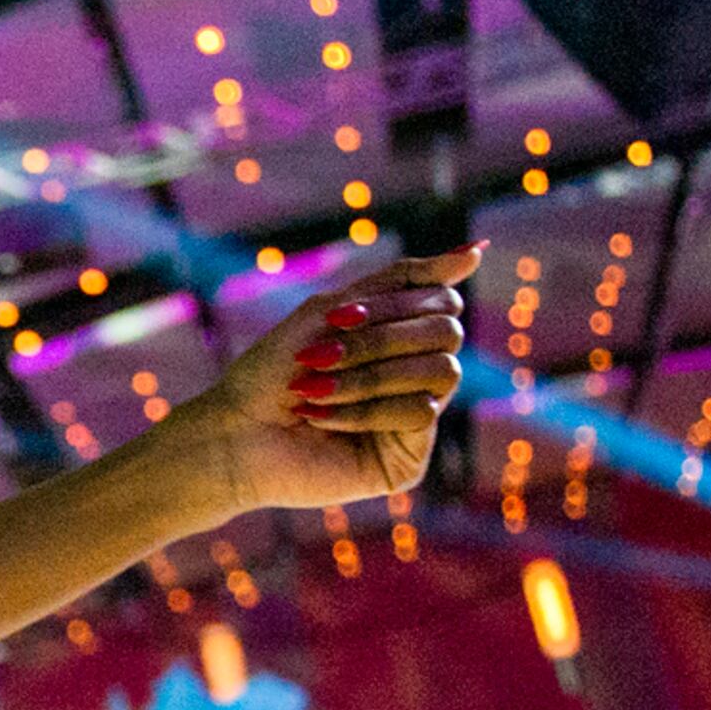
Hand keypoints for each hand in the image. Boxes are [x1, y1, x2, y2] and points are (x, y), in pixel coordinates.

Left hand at [180, 247, 474, 513]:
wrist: (233, 431)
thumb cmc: (274, 369)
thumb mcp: (334, 310)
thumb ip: (402, 281)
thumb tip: (477, 249)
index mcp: (403, 342)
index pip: (442, 302)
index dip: (394, 303)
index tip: (340, 315)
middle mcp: (417, 379)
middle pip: (446, 333)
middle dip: (379, 339)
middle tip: (319, 354)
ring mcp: (416, 421)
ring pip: (440, 373)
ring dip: (368, 375)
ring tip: (313, 388)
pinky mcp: (408, 460)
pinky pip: (418, 415)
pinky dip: (364, 410)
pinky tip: (321, 419)